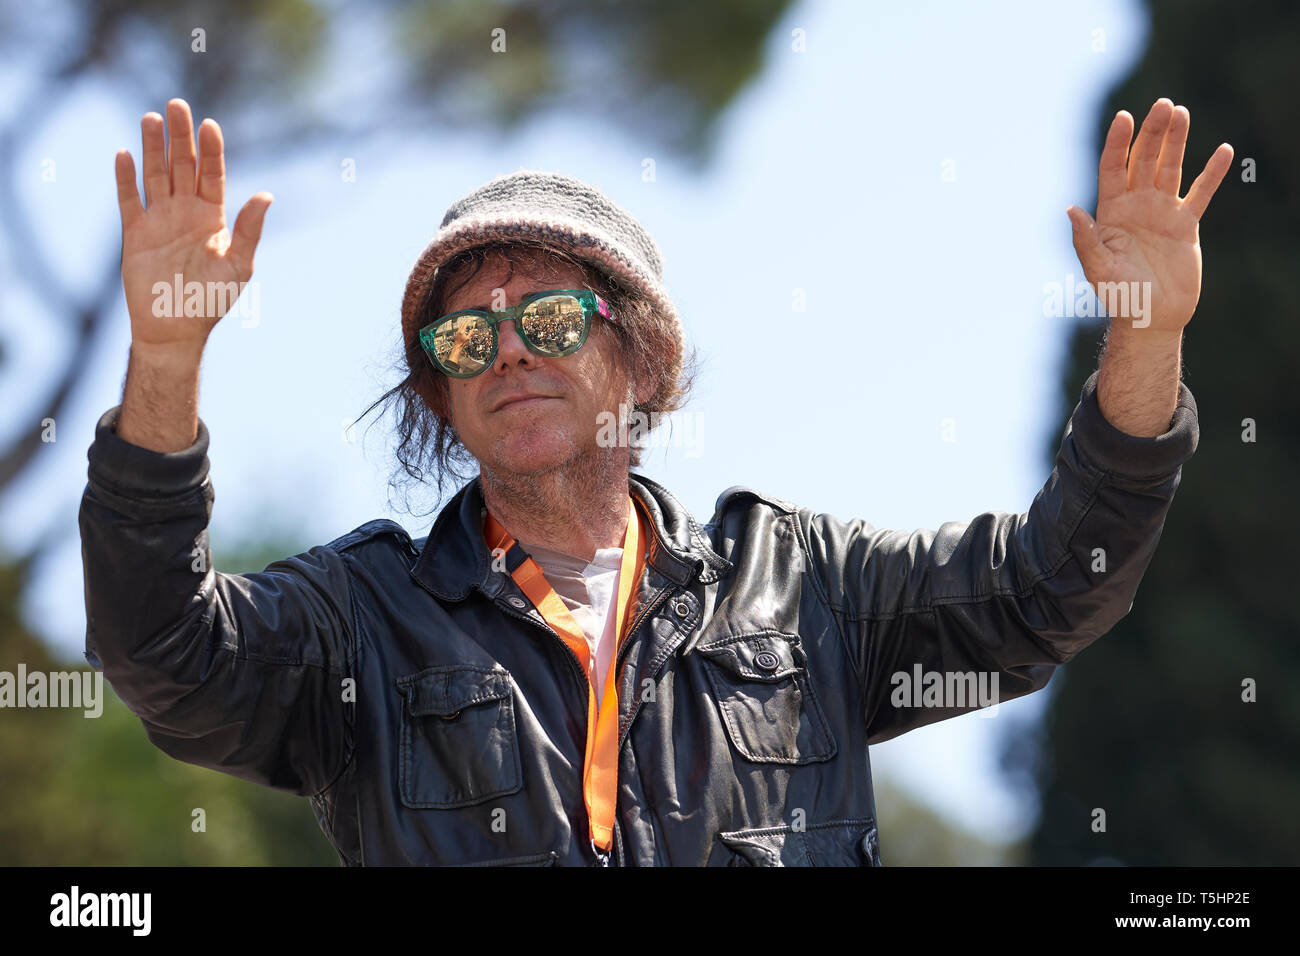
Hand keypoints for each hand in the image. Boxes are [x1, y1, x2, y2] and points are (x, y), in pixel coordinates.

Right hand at [115, 98, 271, 357]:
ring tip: (151, 118)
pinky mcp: (135, 233)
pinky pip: (129, 200)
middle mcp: (186, 213)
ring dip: (152, 148)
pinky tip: (124, 154)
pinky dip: (125, 178)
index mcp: (214, 218)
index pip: (212, 175)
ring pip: (155, 175)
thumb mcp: (239, 265)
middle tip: (177, 104)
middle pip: (182, 166)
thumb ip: (250, 230)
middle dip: (180, 137)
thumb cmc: (213, 301)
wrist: (176, 329)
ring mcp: (160, 220)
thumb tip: (265, 195)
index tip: (209, 125)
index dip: (211, 151)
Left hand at [1067, 98, 1231, 335]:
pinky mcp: (1186, 224)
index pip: (1113, 169)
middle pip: (1143, 160)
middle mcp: (1135, 206)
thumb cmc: (1119, 297)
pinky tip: (1224, 151)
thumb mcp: (1099, 269)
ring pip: (1170, 168)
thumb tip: (1071, 209)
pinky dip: (1212, 174)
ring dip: (1176, 141)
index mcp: (1111, 213)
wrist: (1150, 318)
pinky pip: (1201, 193)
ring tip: (1182, 112)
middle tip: (1163, 105)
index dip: (1117, 143)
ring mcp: (1162, 212)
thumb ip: (1086, 240)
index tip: (1124, 117)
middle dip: (1152, 133)